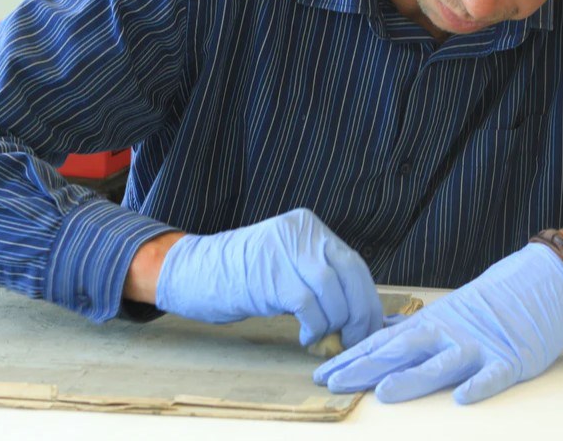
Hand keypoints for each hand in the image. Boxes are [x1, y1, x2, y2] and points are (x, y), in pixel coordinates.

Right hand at [155, 208, 381, 347]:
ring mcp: (284, 251)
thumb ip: (318, 276)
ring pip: (332, 292)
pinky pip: (309, 307)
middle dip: (359, 312)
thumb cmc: (242, 274)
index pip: (352, 262)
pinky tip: (306, 337)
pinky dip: (315, 327)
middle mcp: (300, 232)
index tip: (368, 325)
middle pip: (350, 274)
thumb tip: (356, 313)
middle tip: (354, 337)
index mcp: (307, 225)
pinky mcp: (271, 276)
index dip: (366, 298)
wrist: (194, 271)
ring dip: (335, 323)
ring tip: (324, 337)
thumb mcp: (286, 262)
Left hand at [313, 242, 562, 403]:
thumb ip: (406, 330)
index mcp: (426, 327)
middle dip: (364, 367)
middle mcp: (445, 335)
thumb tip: (371, 337)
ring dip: (412, 378)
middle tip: (334, 382)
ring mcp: (476, 347)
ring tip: (384, 392)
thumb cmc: (482, 308)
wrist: (534, 285)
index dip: (350, 359)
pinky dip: (479, 386)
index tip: (321, 374)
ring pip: (440, 364)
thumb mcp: (438, 316)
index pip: (380, 345)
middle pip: (400, 352)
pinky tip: (462, 399)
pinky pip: (493, 376)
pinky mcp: (509, 360)